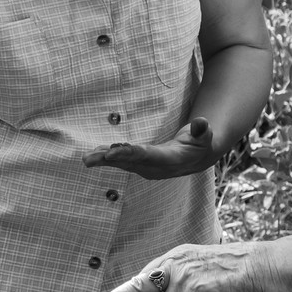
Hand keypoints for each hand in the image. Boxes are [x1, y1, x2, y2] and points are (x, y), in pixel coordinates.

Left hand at [83, 116, 214, 179]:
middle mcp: (155, 168)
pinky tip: (92, 154)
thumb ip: (203, 130)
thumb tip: (202, 122)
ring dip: (103, 160)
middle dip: (109, 159)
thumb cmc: (200, 143)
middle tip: (90, 159)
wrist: (195, 159)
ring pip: (122, 164)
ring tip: (86, 158)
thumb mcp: (205, 137)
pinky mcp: (139, 165)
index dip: (130, 154)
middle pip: (129, 163)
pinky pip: (121, 162)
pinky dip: (106, 158)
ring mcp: (146, 168)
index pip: (147, 156)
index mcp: (170, 160)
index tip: (112, 151)